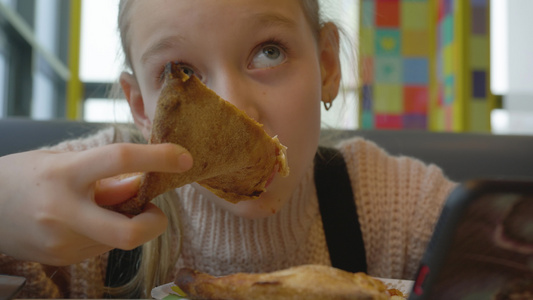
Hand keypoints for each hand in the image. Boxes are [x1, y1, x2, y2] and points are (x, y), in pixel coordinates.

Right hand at [0, 143, 192, 265]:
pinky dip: (108, 232)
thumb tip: (142, 184)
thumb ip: (105, 176)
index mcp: (64, 174)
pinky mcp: (63, 259)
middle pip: (130, 231)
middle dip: (156, 223)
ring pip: (119, 238)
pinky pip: (103, 246)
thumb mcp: (62, 162)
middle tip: (155, 209)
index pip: (120, 160)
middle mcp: (64, 212)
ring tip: (103, 207)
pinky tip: (87, 220)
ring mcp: (62, 242)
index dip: (158, 157)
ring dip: (128, 222)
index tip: (182, 157)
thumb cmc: (23, 178)